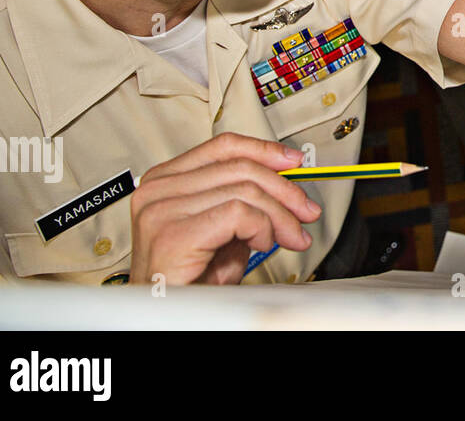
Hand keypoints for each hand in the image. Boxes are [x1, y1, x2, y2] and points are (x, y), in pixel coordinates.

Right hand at [129, 133, 321, 285]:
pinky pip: (239, 214)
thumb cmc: (189, 279)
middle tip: (306, 211)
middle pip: (240, 168)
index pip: (223, 147)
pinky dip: (262, 228)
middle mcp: (158, 191)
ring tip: (289, 236)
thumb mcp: (223, 229)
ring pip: (245, 191)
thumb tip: (284, 183)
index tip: (294, 162)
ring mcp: (162, 211)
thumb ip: (242, 201)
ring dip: (280, 216)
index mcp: (165, 181)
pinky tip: (262, 244)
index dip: (265, 151)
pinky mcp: (173, 234)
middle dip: (285, 190)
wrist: (167, 318)